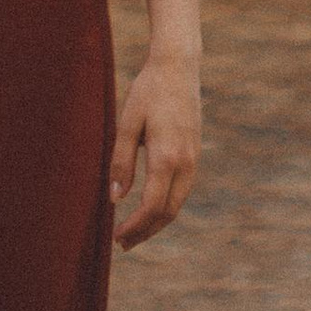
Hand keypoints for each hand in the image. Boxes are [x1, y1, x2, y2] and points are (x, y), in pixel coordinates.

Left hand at [110, 52, 199, 245]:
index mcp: (166, 158)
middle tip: (122, 244)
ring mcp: (194, 160)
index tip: (116, 237)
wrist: (178, 67)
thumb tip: (115, 198)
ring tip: (134, 231)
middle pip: (167, 213)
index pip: (151, 207)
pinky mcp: (195, 155)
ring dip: (156, 222)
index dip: (134, 227)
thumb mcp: (126, 123)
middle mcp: (185, 164)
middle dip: (145, 232)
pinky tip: (150, 207)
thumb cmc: (147, 91)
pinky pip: (182, 191)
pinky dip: (166, 206)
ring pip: (177, 204)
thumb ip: (121, 161)